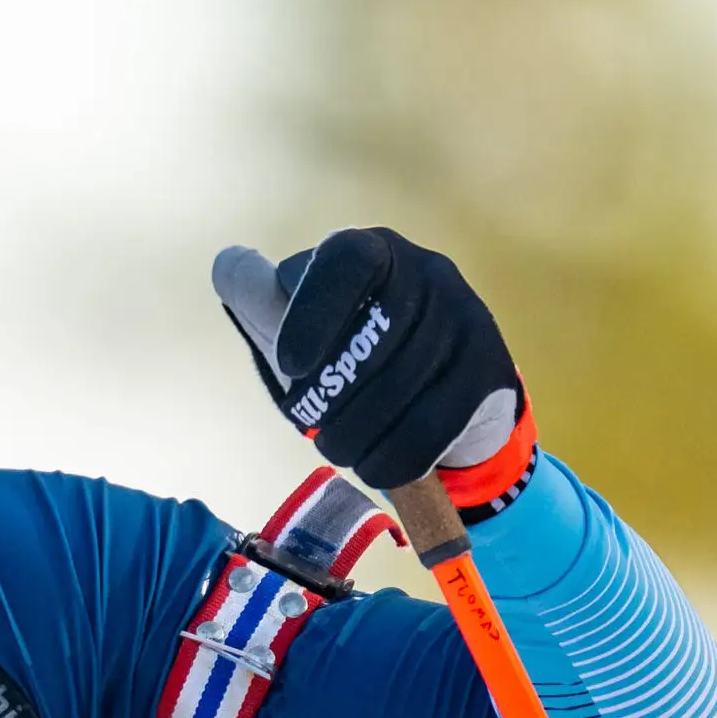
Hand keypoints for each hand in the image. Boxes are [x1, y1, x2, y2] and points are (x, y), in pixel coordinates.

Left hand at [211, 226, 531, 499]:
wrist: (446, 406)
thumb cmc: (356, 361)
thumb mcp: (303, 331)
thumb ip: (262, 301)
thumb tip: (226, 265)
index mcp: (372, 251)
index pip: (344, 262)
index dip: (311, 313)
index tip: (288, 365)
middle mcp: (428, 271)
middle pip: (368, 342)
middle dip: (331, 400)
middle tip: (315, 429)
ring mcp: (467, 317)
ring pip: (398, 391)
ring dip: (357, 437)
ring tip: (343, 449)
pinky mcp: (490, 370)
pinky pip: (432, 426)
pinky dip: (394, 458)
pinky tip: (378, 466)